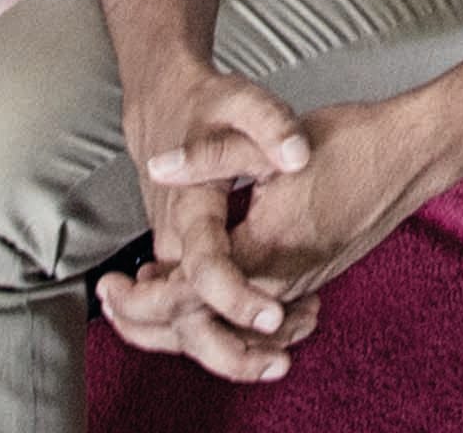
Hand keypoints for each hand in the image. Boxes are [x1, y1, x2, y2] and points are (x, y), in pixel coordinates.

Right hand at [108, 66, 320, 375]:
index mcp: (189, 207)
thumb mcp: (243, 101)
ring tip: (285, 354)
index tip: (274, 317)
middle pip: (188, 312)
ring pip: (189, 316)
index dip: (237, 297)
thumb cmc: (208, 102)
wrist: (165, 102)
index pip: (205, 268)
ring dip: (230, 343)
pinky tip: (279, 322)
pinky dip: (229, 322)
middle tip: (281, 361)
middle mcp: (174, 238)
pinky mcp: (183, 253)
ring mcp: (175, 250)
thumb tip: (297, 154)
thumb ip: (271, 127)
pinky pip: (195, 302)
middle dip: (231, 346)